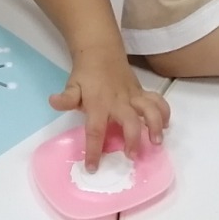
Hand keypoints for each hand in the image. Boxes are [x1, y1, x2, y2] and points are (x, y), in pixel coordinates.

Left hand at [48, 50, 170, 170]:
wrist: (101, 51)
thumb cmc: (86, 74)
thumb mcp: (72, 86)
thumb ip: (66, 98)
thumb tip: (53, 102)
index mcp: (99, 104)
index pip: (96, 130)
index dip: (94, 150)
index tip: (93, 168)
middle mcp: (118, 102)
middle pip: (130, 122)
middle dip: (133, 140)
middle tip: (131, 156)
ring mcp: (133, 96)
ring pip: (149, 110)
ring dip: (155, 126)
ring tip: (156, 142)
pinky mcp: (142, 93)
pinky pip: (157, 101)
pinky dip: (164, 113)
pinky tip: (165, 126)